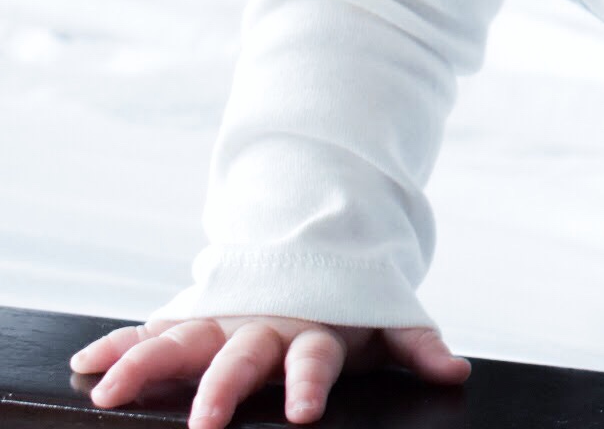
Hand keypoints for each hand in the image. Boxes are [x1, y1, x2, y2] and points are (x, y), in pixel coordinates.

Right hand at [69, 315, 471, 427]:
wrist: (314, 249)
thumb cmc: (349, 302)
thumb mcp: (385, 318)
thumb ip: (417, 344)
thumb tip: (457, 372)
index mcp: (315, 330)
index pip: (315, 359)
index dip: (310, 386)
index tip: (302, 417)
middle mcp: (265, 325)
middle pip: (242, 357)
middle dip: (223, 389)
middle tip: (203, 424)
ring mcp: (227, 319)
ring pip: (186, 341)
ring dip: (149, 364)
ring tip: (113, 391)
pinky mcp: (195, 319)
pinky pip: (152, 330)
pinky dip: (122, 343)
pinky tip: (88, 363)